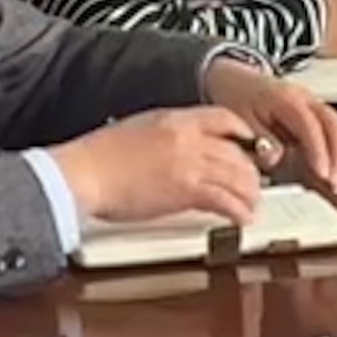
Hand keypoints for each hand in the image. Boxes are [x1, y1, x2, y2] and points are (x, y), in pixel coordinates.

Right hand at [52, 102, 283, 234]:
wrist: (83, 173)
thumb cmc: (97, 158)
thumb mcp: (138, 131)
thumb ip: (165, 137)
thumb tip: (178, 150)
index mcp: (175, 119)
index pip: (224, 118)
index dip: (243, 134)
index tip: (248, 146)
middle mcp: (188, 137)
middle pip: (237, 151)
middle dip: (251, 170)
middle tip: (252, 184)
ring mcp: (189, 163)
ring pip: (238, 175)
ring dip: (250, 193)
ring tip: (251, 206)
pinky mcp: (186, 190)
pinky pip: (225, 200)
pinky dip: (238, 211)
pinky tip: (240, 218)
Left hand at [205, 57, 336, 192]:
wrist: (237, 80)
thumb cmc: (239, 98)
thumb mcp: (240, 119)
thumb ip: (260, 140)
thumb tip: (277, 158)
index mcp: (287, 99)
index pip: (311, 127)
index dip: (320, 152)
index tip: (322, 174)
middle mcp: (307, 99)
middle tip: (334, 184)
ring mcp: (316, 106)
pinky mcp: (318, 115)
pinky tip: (336, 171)